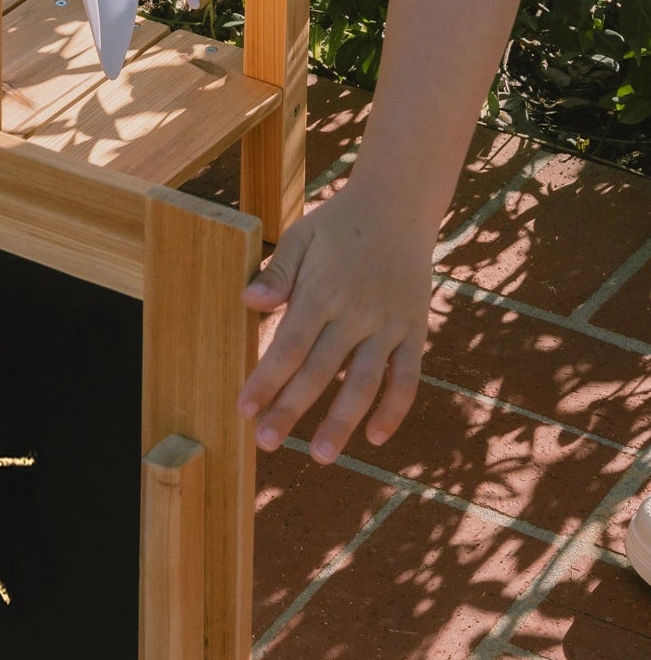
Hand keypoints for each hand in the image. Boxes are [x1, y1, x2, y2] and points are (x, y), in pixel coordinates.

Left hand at [240, 181, 434, 463]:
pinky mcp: (414, 331)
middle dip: (292, 409)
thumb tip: (248, 301)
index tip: (244, 410)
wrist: (398, 204)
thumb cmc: (339, 224)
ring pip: (364, 382)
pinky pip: (408, 376)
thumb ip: (278, 272)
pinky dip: (395, 408)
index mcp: (321, 290)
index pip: (289, 345)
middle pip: (320, 371)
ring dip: (343, 421)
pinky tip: (376, 437)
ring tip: (321, 455)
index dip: (266, 380)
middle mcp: (355, 312)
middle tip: (267, 443)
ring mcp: (388, 324)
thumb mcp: (302, 236)